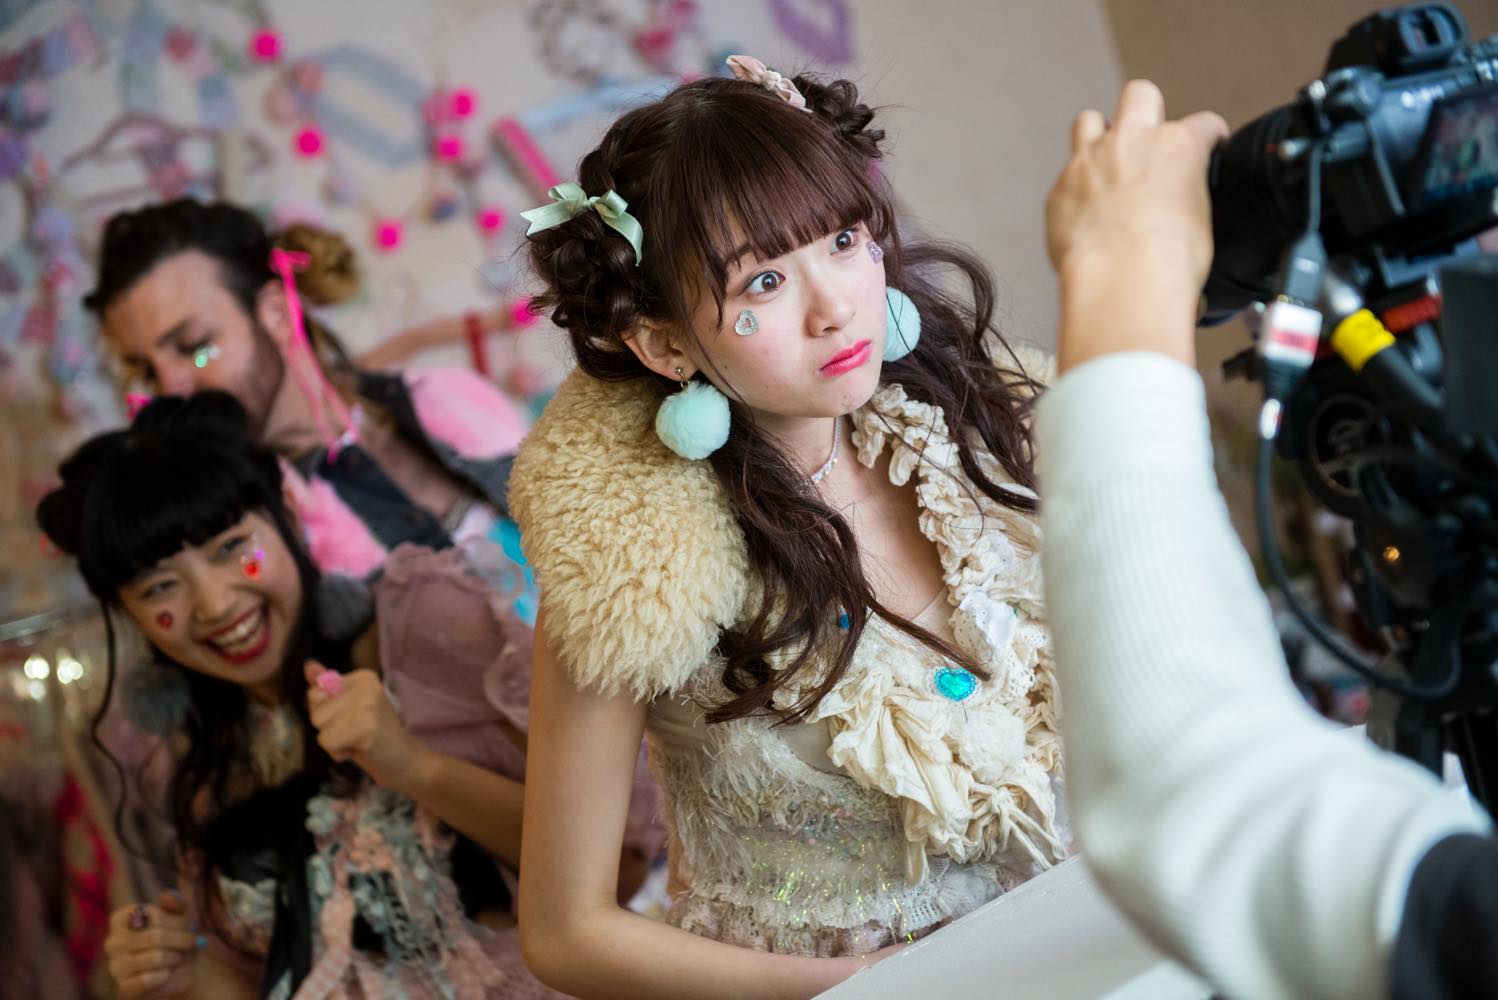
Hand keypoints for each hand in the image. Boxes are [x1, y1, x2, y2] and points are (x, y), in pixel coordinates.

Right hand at [103, 890, 201, 998]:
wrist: (178, 973)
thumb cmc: (176, 940)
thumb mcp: (181, 919)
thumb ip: (176, 904)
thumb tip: (167, 894)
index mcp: (121, 919)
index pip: (154, 915)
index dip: (179, 922)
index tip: (191, 926)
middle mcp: (113, 941)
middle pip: (156, 937)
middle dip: (182, 940)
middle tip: (194, 943)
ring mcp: (115, 966)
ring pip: (156, 957)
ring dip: (177, 957)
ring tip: (180, 957)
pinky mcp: (123, 988)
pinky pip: (149, 979)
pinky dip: (166, 975)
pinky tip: (167, 973)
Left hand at [305, 660, 425, 789]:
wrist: (406, 759)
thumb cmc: (375, 735)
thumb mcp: (350, 706)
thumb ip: (329, 687)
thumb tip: (309, 665)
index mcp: (363, 677)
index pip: (315, 693)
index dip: (327, 714)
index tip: (351, 720)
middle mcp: (366, 686)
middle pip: (316, 710)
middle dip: (328, 728)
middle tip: (355, 732)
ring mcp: (367, 705)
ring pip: (319, 727)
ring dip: (334, 741)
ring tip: (357, 740)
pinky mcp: (365, 727)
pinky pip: (327, 742)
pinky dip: (338, 753)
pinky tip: (360, 749)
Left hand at [1046, 80, 1228, 368]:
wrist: (1123, 281)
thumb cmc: (1167, 261)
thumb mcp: (1202, 224)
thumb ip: (1189, 200)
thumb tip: (1183, 213)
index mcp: (1178, 146)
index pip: (1202, 124)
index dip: (1207, 135)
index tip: (1206, 145)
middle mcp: (1131, 142)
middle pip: (1139, 96)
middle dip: (1145, 109)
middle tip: (1146, 137)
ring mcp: (1089, 161)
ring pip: (1088, 121)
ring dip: (1097, 137)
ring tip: (1104, 166)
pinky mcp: (1059, 189)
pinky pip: (1065, 179)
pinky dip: (1075, 192)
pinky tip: (1083, 216)